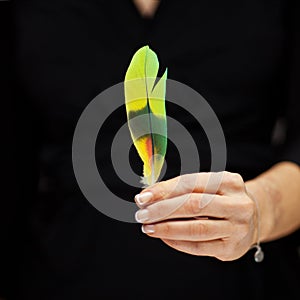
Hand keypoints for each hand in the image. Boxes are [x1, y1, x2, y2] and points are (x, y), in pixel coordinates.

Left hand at [134, 171, 257, 260]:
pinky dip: (177, 242)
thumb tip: (149, 196)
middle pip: (194, 205)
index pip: (192, 183)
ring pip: (196, 228)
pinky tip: (163, 236)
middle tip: (142, 214)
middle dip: (163, 210)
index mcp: (230, 181)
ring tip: (147, 227)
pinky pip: (199, 247)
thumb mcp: (208, 186)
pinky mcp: (232, 249)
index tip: (144, 196)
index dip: (165, 190)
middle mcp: (238, 204)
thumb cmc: (221, 199)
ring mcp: (238, 228)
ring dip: (166, 228)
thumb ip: (181, 189)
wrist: (251, 219)